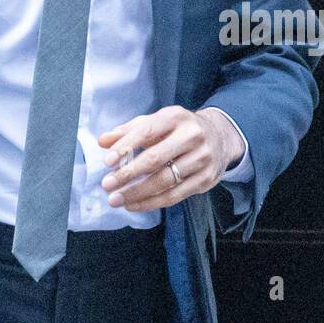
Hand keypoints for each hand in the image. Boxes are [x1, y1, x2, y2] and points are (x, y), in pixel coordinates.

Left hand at [97, 106, 241, 211]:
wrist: (220, 137)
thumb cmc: (178, 129)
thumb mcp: (156, 122)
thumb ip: (128, 131)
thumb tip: (103, 142)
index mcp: (175, 117)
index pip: (146, 131)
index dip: (126, 147)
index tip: (108, 161)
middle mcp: (191, 136)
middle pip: (155, 159)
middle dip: (128, 174)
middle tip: (107, 185)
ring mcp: (201, 159)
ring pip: (164, 181)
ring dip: (137, 193)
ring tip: (116, 199)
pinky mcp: (206, 179)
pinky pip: (175, 196)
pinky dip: (151, 203)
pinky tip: (134, 204)